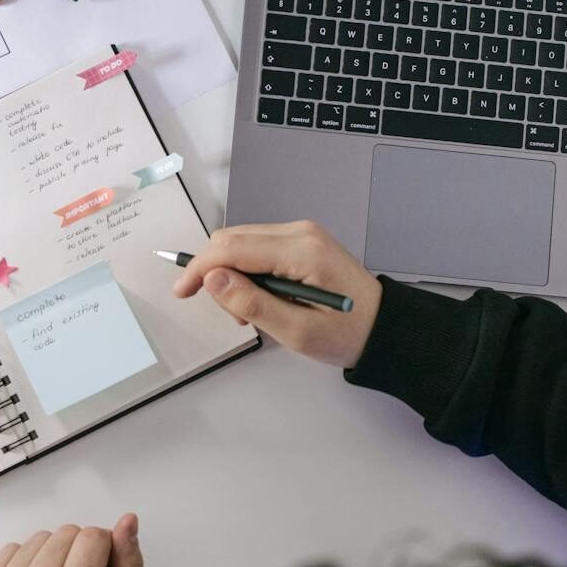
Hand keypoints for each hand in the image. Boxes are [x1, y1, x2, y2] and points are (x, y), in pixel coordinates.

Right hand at [172, 221, 383, 367]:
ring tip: (253, 312)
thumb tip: (213, 279)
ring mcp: (302, 234)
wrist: (384, 328)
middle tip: (234, 315)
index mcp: (301, 251)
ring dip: (233, 275)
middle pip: (232, 239)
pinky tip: (263, 298)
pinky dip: (248, 272)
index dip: (200, 267)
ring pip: (241, 242)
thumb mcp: (296, 331)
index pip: (232, 247)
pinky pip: (258, 247)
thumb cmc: (348, 333)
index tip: (182, 291)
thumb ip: (252, 303)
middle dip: (217, 273)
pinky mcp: (302, 241)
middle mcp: (300, 233)